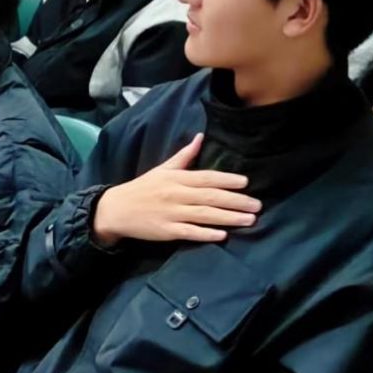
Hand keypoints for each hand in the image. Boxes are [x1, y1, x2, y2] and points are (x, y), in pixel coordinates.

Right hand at [92, 133, 261, 245]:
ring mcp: (171, 213)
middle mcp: (176, 194)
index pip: (206, 177)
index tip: (246, 183)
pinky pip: (189, 232)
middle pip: (210, 196)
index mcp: (176, 178)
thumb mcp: (162, 169)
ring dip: (228, 217)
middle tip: (257, 205)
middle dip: (236, 200)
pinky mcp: (166, 231)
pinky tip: (222, 235)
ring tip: (249, 220)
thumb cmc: (142, 188)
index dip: (227, 180)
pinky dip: (206, 234)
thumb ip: (184, 156)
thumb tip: (200, 137)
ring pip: (204, 214)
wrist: (116, 209)